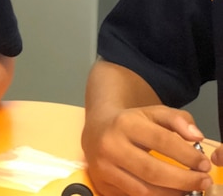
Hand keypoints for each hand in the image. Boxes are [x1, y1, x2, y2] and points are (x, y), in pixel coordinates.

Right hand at [82, 104, 211, 195]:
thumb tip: (196, 137)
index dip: (187, 155)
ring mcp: (103, 167)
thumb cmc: (130, 123)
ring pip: (143, 190)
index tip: (205, 164)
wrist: (95, 129)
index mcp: (124, 123)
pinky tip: (168, 193)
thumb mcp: (152, 113)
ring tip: (188, 190)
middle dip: (184, 180)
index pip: (161, 141)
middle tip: (203, 182)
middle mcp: (109, 145)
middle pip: (152, 170)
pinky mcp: (101, 184)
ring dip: (172, 194)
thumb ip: (177, 120)